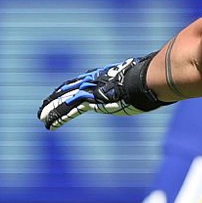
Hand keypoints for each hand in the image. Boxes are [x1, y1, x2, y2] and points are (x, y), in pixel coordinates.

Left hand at [38, 55, 166, 127]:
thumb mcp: (144, 82)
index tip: (62, 92)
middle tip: (43, 105)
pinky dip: (57, 118)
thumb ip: (143, 84)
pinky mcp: (90, 101)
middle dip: (54, 98)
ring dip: (50, 110)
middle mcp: (93, 82)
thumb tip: (160, 84)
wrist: (147, 80)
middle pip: (68, 90)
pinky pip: (69, 111)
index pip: (81, 83)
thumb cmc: (150, 81)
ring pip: (64, 101)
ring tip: (41, 118)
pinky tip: (48, 125)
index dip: (69, 88)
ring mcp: (90, 91)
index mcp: (103, 77)